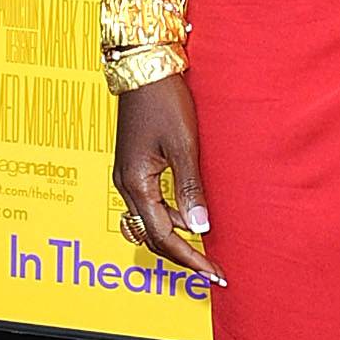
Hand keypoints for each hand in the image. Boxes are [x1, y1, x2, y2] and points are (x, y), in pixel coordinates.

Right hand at [112, 75, 225, 284]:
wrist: (144, 66)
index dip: (189, 258)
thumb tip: (201, 227)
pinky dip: (173, 214)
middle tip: (213, 267)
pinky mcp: (136, 166)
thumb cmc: (163, 99)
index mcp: (136, 183)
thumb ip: (191, 188)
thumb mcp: (183, 144)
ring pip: (153, 220)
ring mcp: (129, 176)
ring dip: (179, 234)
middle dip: (183, 254)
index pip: (163, 236)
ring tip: (211, 242)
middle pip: (154, 235)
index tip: (213, 272)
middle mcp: (126, 185)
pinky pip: (153, 202)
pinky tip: (196, 213)